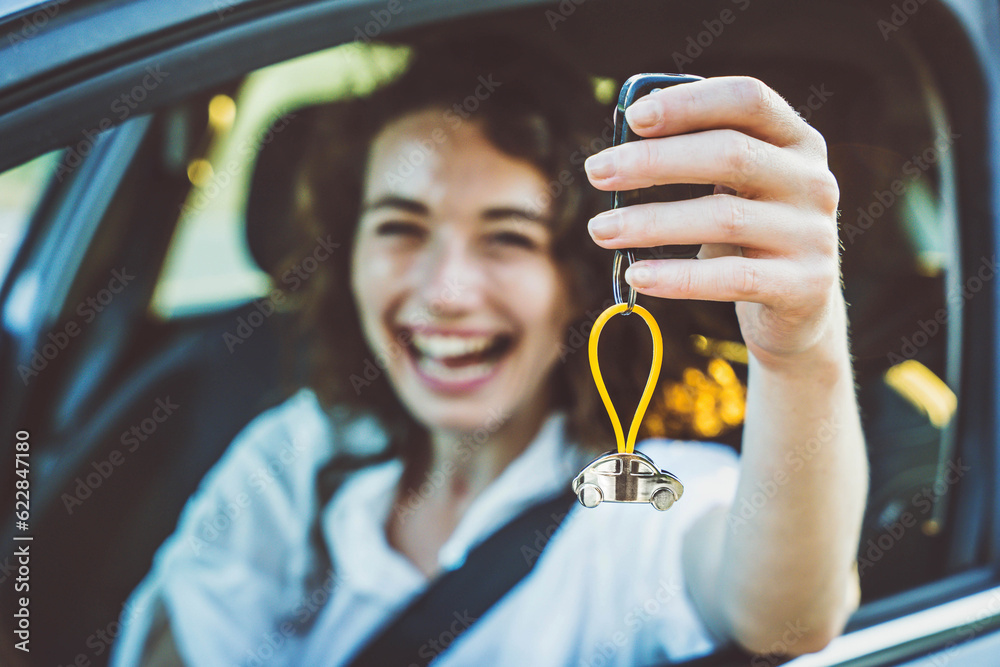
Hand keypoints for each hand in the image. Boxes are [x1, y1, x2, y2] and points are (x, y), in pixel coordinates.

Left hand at [584, 77, 843, 369]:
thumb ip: (696, 155)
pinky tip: (637, 274)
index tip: (632, 118)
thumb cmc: (748, 235)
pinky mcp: (804, 286)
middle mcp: (813, 180)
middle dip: (654, 160)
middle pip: (730, 153)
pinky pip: (732, 279)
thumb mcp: (734, 189)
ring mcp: (813, 234)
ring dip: (651, 222)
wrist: (799, 309)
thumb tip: (621, 147)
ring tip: (600, 230)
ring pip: (724, 218)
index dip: (689, 103)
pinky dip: (678, 277)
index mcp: (796, 141)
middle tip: (596, 172)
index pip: (748, 99)